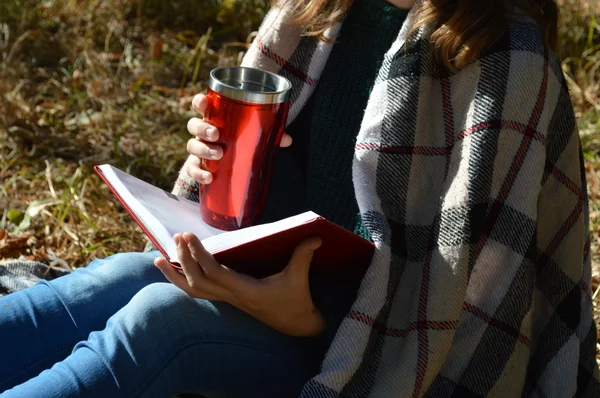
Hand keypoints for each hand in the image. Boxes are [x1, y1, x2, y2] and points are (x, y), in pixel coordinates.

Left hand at [154, 232, 324, 336]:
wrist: (296, 324)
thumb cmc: (296, 301)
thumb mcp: (299, 278)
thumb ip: (303, 256)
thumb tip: (314, 236)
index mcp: (247, 291)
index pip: (215, 274)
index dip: (199, 256)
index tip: (189, 237)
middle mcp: (233, 297)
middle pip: (198, 282)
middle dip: (184, 260)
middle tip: (178, 237)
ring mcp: (228, 300)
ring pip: (194, 292)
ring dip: (176, 275)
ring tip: (159, 258)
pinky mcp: (228, 299)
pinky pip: (199, 293)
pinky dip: (182, 282)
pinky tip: (173, 271)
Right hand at [186, 94, 292, 184]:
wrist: (230, 165)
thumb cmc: (241, 141)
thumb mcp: (255, 135)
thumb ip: (270, 134)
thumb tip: (288, 139)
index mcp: (214, 118)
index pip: (201, 105)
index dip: (199, 102)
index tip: (204, 102)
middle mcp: (203, 132)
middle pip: (194, 125)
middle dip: (202, 128)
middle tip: (216, 135)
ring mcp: (199, 149)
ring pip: (192, 146)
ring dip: (202, 149)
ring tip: (218, 154)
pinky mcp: (198, 166)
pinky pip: (192, 168)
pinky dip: (198, 173)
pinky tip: (209, 177)